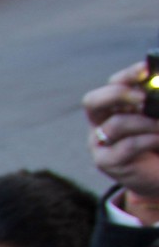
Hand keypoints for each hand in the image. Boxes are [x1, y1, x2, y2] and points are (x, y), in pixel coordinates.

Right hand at [87, 61, 158, 218]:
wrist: (158, 176)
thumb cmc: (158, 144)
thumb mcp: (157, 118)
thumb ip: (154, 103)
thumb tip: (158, 89)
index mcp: (115, 107)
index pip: (113, 84)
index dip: (128, 75)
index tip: (147, 70)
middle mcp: (102, 123)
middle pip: (93, 101)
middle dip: (119, 94)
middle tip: (143, 98)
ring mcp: (100, 144)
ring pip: (116, 125)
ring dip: (147, 123)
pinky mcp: (106, 162)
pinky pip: (126, 146)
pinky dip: (148, 140)